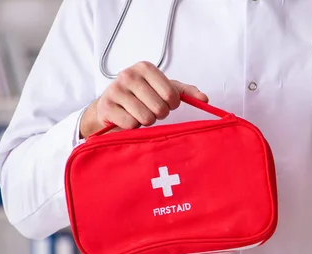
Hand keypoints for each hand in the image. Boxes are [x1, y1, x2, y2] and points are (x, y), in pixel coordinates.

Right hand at [80, 61, 208, 137]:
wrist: (111, 104)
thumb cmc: (141, 95)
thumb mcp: (164, 89)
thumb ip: (186, 92)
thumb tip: (204, 99)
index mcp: (145, 67)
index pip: (172, 95)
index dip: (172, 105)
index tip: (165, 102)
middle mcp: (129, 75)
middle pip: (160, 108)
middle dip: (159, 114)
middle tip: (150, 109)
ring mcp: (115, 90)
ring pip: (146, 118)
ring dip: (146, 121)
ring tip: (139, 113)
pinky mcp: (106, 106)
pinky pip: (131, 124)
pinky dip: (133, 127)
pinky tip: (127, 118)